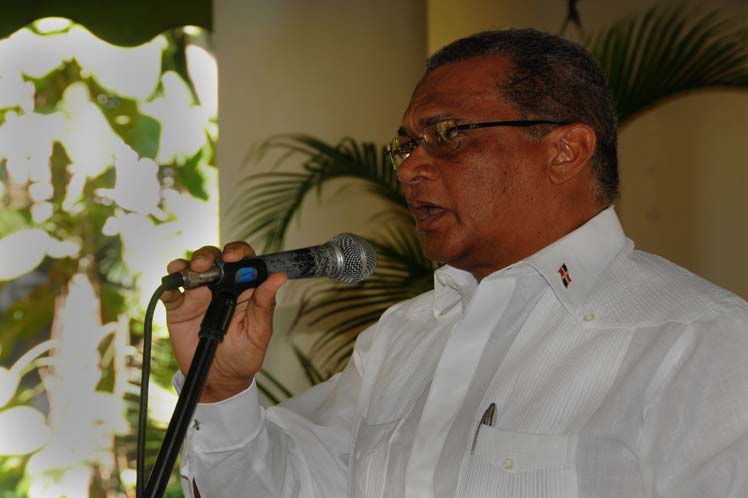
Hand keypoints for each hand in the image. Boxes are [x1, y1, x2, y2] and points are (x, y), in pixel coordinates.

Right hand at [162, 242, 287, 401]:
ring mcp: (198, 295)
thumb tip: (279, 277)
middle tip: (205, 264)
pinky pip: (171, 291)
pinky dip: (169, 285)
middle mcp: (220, 286)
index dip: (238, 251)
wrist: (219, 379)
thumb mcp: (259, 331)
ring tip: (191, 271)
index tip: (233, 256)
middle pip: (214, 258)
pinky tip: (171, 286)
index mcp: (244, 288)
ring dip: (188, 264)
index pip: (243, 259)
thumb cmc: (244, 354)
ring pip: (191, 268)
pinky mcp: (179, 307)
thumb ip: (265, 303)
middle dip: (208, 255)